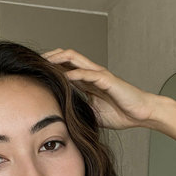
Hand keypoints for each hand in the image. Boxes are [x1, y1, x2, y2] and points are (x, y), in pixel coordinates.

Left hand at [42, 48, 163, 129]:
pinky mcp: (108, 80)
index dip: (49, 66)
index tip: (33, 70)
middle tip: (33, 61)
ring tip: (44, 62)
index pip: (64, 67)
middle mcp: (91, 73)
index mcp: (87, 81)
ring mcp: (99, 75)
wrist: (141, 113)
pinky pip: (90, 74)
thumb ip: (78, 110)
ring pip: (75, 58)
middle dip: (49, 57)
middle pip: (66, 57)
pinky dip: (76, 74)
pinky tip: (65, 77)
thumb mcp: (92, 114)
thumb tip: (61, 119)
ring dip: (58, 58)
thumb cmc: (121, 113)